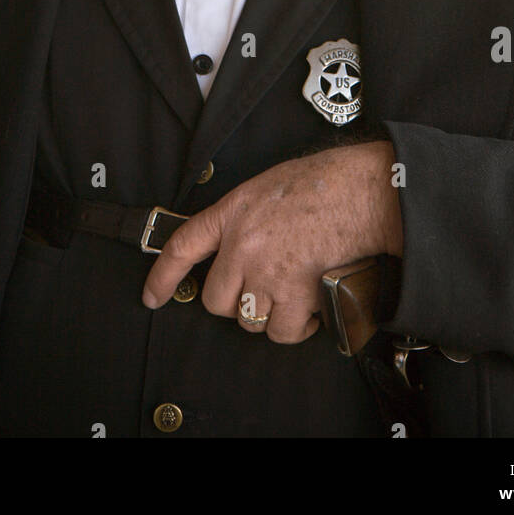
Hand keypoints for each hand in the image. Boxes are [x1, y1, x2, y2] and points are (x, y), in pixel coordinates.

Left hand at [142, 140, 401, 342]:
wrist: (361, 191)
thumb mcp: (267, 188)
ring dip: (269, 314)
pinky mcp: (294, 296)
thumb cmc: (323, 183)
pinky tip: (311, 307)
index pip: (182, 247)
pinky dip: (298, 326)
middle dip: (237, 301)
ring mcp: (266, 273)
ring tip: (293, 293)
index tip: (152, 297)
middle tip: (262, 289)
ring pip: (250, 320)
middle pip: (216, 301)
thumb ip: (245, 218)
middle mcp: (242, 246)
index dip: (162, 277)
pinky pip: (282, 331)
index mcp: (232, 213)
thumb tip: (240, 249)